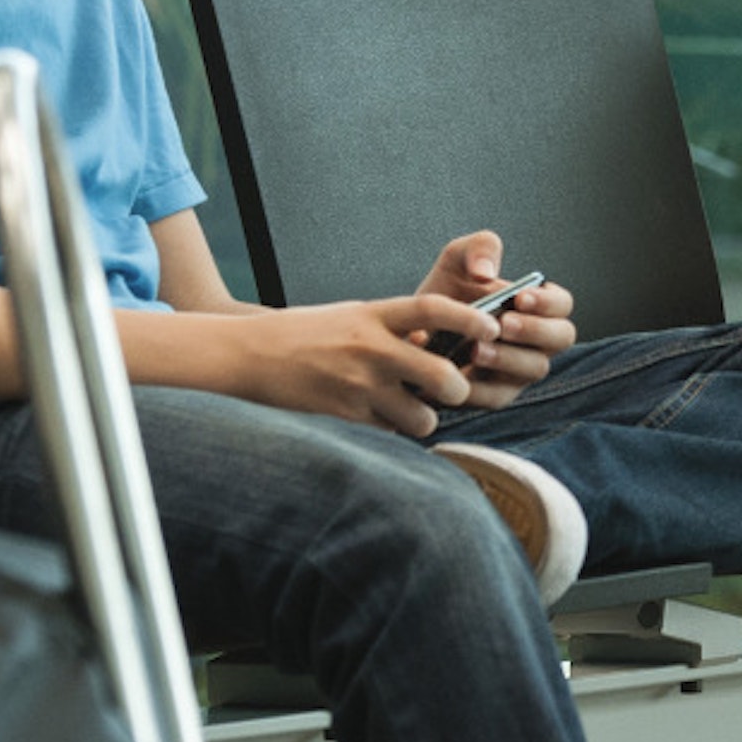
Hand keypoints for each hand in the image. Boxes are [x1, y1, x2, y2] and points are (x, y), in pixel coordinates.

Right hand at [229, 296, 490, 436]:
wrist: (250, 355)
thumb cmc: (305, 333)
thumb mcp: (354, 316)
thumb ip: (394, 327)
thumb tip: (440, 343)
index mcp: (374, 315)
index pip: (433, 308)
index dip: (469, 317)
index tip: (491, 326)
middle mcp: (370, 350)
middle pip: (441, 374)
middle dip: (458, 387)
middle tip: (454, 387)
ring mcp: (358, 386)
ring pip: (422, 417)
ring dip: (425, 418)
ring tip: (410, 409)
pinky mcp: (345, 417)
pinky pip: (391, 433)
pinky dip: (393, 431)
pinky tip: (378, 418)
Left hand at [411, 232, 576, 410]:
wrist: (410, 329)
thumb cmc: (445, 292)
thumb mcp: (457, 260)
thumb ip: (479, 248)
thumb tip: (486, 272)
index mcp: (537, 305)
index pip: (562, 305)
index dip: (548, 302)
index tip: (521, 297)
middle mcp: (537, 339)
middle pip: (561, 338)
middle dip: (535, 331)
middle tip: (503, 325)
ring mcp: (520, 370)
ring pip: (533, 370)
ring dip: (508, 359)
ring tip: (476, 349)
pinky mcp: (495, 395)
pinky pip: (497, 397)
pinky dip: (479, 387)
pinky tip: (457, 373)